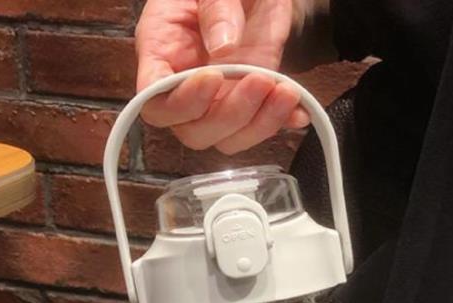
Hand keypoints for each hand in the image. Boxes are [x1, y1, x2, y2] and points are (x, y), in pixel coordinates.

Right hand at [135, 0, 309, 154]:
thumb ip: (216, 10)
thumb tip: (224, 46)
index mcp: (161, 51)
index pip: (154, 99)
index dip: (181, 102)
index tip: (213, 78)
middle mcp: (185, 86)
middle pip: (193, 130)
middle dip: (229, 114)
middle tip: (260, 79)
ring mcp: (218, 100)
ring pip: (227, 138)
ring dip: (259, 123)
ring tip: (285, 91)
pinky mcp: (249, 104)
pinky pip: (258, 130)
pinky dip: (281, 123)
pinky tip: (298, 110)